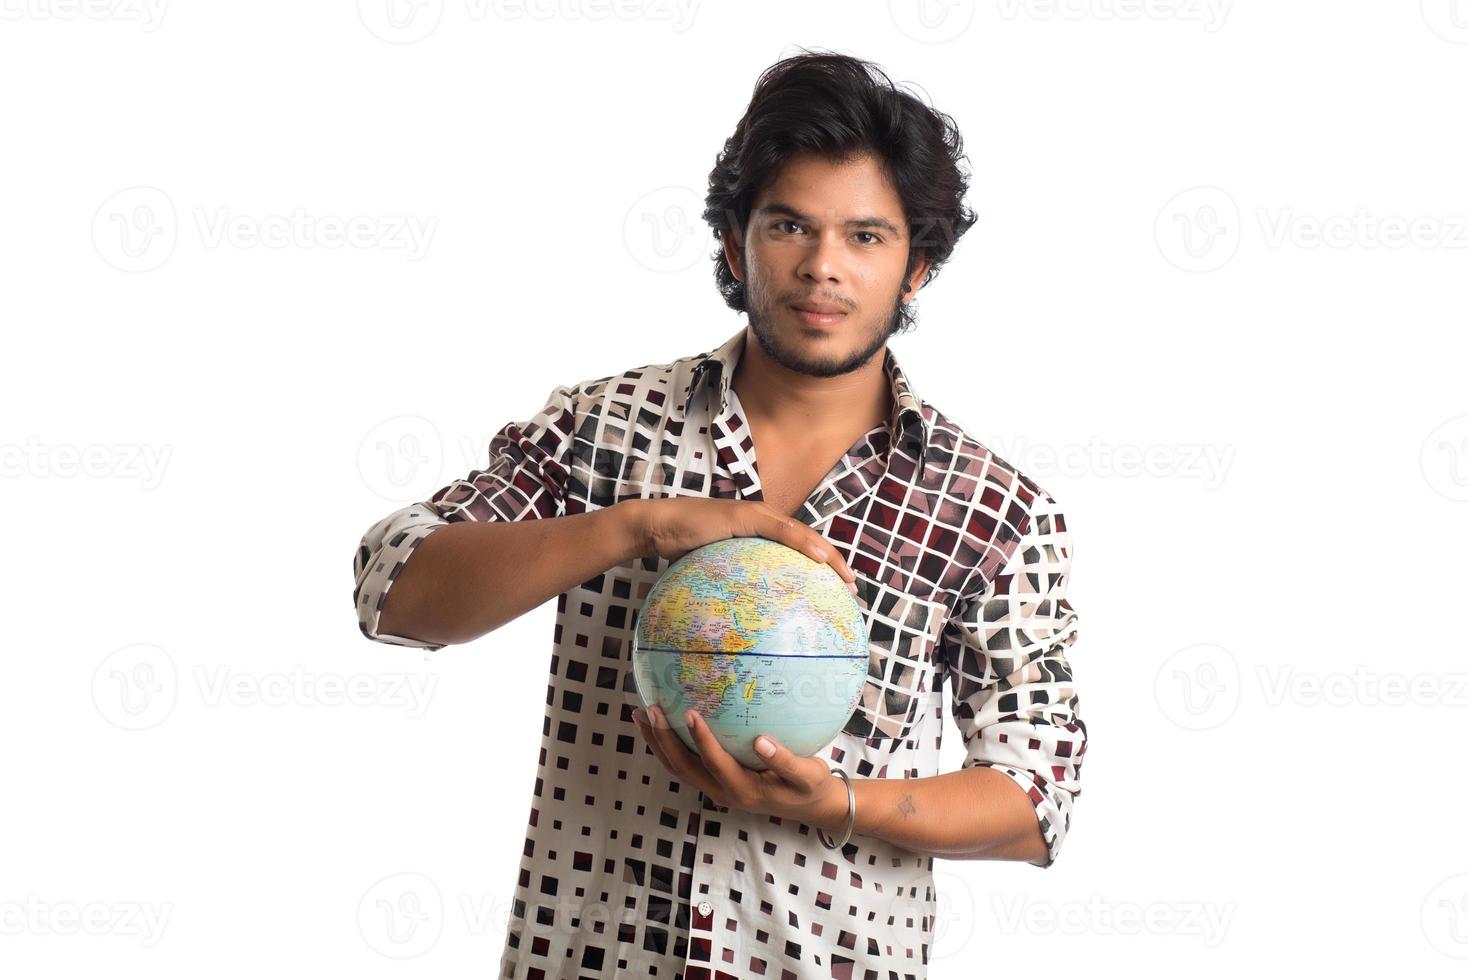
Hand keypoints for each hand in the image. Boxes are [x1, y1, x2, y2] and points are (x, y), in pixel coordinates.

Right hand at [627, 497, 859, 592]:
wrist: (657, 528)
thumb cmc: (680, 551)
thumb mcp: (713, 573)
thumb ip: (731, 587)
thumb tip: (739, 623)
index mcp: (758, 533)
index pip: (798, 549)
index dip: (822, 566)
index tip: (839, 590)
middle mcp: (763, 520)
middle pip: (808, 542)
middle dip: (835, 564)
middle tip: (853, 590)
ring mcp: (755, 515)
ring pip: (802, 535)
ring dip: (829, 555)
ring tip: (846, 577)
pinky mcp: (745, 515)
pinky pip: (782, 531)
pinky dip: (804, 544)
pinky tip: (822, 559)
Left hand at [631, 703, 846, 829]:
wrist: (808, 806)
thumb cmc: (809, 786)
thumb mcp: (807, 775)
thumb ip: (785, 761)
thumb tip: (761, 741)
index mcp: (745, 790)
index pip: (716, 764)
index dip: (701, 740)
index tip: (690, 712)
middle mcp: (723, 792)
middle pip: (684, 769)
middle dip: (664, 740)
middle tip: (651, 709)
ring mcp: (715, 789)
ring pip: (678, 769)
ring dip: (658, 743)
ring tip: (641, 715)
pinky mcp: (713, 782)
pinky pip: (683, 766)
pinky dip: (667, 747)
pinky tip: (659, 725)